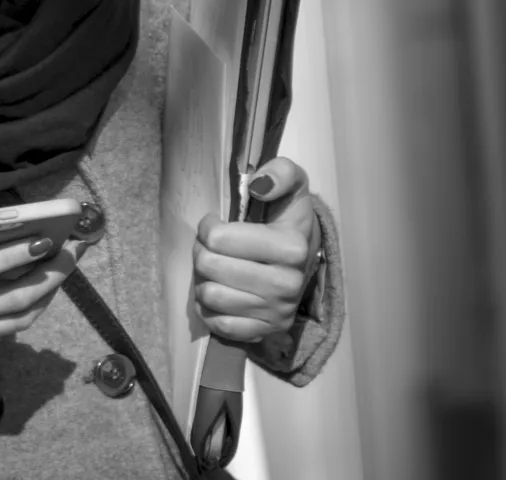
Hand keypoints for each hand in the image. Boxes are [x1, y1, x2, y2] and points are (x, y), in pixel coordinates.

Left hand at [192, 156, 319, 342]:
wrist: (305, 256)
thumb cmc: (288, 215)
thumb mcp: (291, 183)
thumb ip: (279, 173)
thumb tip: (258, 184)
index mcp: (292, 247)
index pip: (219, 239)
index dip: (208, 227)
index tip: (216, 223)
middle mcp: (288, 284)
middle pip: (209, 267)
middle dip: (200, 251)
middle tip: (210, 245)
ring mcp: (278, 312)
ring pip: (210, 296)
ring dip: (203, 279)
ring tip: (214, 266)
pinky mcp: (267, 331)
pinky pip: (220, 325)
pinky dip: (211, 308)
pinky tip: (219, 290)